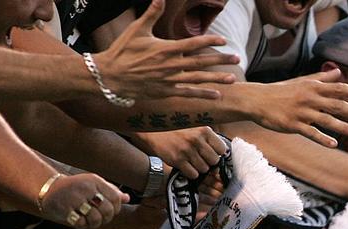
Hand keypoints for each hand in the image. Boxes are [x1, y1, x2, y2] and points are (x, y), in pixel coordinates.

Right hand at [41, 173, 128, 228]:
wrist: (50, 188)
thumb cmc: (77, 188)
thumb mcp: (93, 185)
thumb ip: (110, 191)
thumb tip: (127, 198)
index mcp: (95, 181)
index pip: (116, 198)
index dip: (116, 209)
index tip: (110, 211)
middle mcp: (86, 187)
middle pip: (107, 210)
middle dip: (106, 218)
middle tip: (101, 219)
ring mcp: (75, 197)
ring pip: (95, 218)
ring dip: (94, 223)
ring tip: (90, 221)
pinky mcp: (65, 207)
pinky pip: (81, 222)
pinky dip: (82, 224)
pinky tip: (79, 220)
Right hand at [93, 0, 238, 100]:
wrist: (110, 76)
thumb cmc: (122, 51)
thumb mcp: (136, 29)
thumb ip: (151, 13)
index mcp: (165, 48)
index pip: (193, 44)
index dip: (210, 41)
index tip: (223, 40)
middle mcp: (170, 65)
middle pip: (200, 62)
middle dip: (220, 60)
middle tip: (237, 58)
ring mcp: (169, 80)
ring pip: (198, 79)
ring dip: (216, 79)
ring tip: (232, 78)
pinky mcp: (166, 92)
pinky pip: (188, 93)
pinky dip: (202, 94)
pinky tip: (216, 95)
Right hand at [135, 127, 225, 178]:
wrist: (153, 130)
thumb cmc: (177, 129)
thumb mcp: (194, 126)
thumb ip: (208, 137)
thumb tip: (223, 151)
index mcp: (204, 130)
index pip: (222, 149)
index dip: (217, 153)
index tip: (211, 153)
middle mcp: (196, 140)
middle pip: (214, 161)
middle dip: (209, 162)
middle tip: (200, 158)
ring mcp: (187, 151)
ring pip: (204, 169)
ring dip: (199, 168)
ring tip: (191, 161)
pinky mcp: (177, 160)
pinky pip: (193, 174)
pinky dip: (191, 173)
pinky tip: (186, 165)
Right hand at [248, 70, 347, 147]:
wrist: (258, 100)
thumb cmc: (282, 91)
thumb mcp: (302, 81)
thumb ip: (322, 78)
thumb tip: (339, 72)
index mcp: (313, 87)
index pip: (338, 88)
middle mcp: (309, 98)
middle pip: (336, 104)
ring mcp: (302, 112)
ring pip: (326, 120)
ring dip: (343, 127)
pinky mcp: (293, 124)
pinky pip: (311, 133)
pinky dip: (323, 139)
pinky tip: (334, 145)